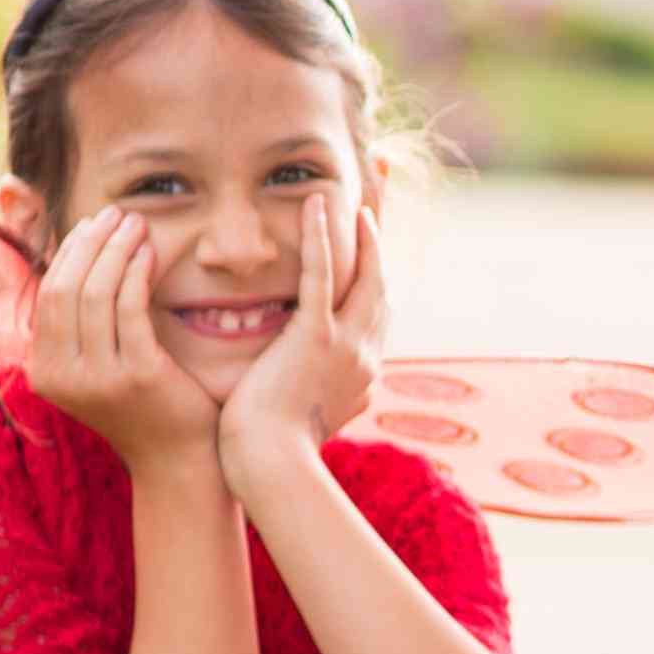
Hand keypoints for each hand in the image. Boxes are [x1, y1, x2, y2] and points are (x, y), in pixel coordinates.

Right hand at [23, 210, 223, 474]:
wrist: (181, 458)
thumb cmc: (146, 406)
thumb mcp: (98, 369)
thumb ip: (82, 329)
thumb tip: (77, 263)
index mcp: (43, 371)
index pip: (49, 295)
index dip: (69, 254)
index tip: (92, 225)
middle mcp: (60, 376)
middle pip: (67, 288)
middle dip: (90, 244)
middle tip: (115, 214)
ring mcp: (96, 377)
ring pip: (96, 293)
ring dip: (115, 250)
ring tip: (135, 224)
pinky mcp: (137, 374)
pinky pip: (130, 308)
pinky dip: (137, 273)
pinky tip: (150, 252)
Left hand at [222, 192, 385, 484]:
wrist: (272, 468)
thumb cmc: (277, 451)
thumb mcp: (314, 418)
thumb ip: (331, 396)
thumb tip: (354, 394)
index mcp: (364, 367)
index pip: (375, 305)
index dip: (376, 265)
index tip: (372, 233)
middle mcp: (367, 351)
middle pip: (382, 278)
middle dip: (381, 232)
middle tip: (380, 189)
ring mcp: (347, 343)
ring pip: (363, 272)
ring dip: (363, 225)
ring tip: (361, 185)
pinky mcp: (317, 338)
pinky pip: (322, 276)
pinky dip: (322, 237)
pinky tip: (318, 202)